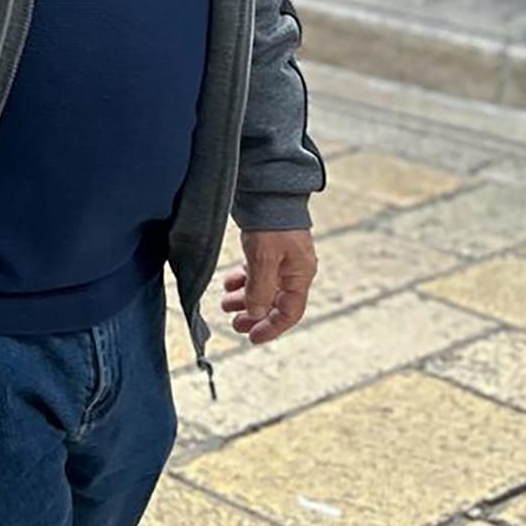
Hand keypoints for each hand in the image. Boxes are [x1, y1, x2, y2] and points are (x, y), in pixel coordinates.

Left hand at [222, 228, 317, 344]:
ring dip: (245, 298)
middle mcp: (293, 269)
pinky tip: (228, 281)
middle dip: (254, 314)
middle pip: (275, 301)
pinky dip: (243, 279)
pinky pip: (257, 271)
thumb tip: (256, 314)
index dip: (272, 327)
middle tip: (234, 323)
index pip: (290, 311)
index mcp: (300, 274)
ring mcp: (281, 258)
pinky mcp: (268, 247)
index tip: (252, 337)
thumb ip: (260, 289)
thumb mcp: (264, 259)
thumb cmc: (273, 222)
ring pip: (264, 286)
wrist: (269, 188)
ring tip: (225, 303)